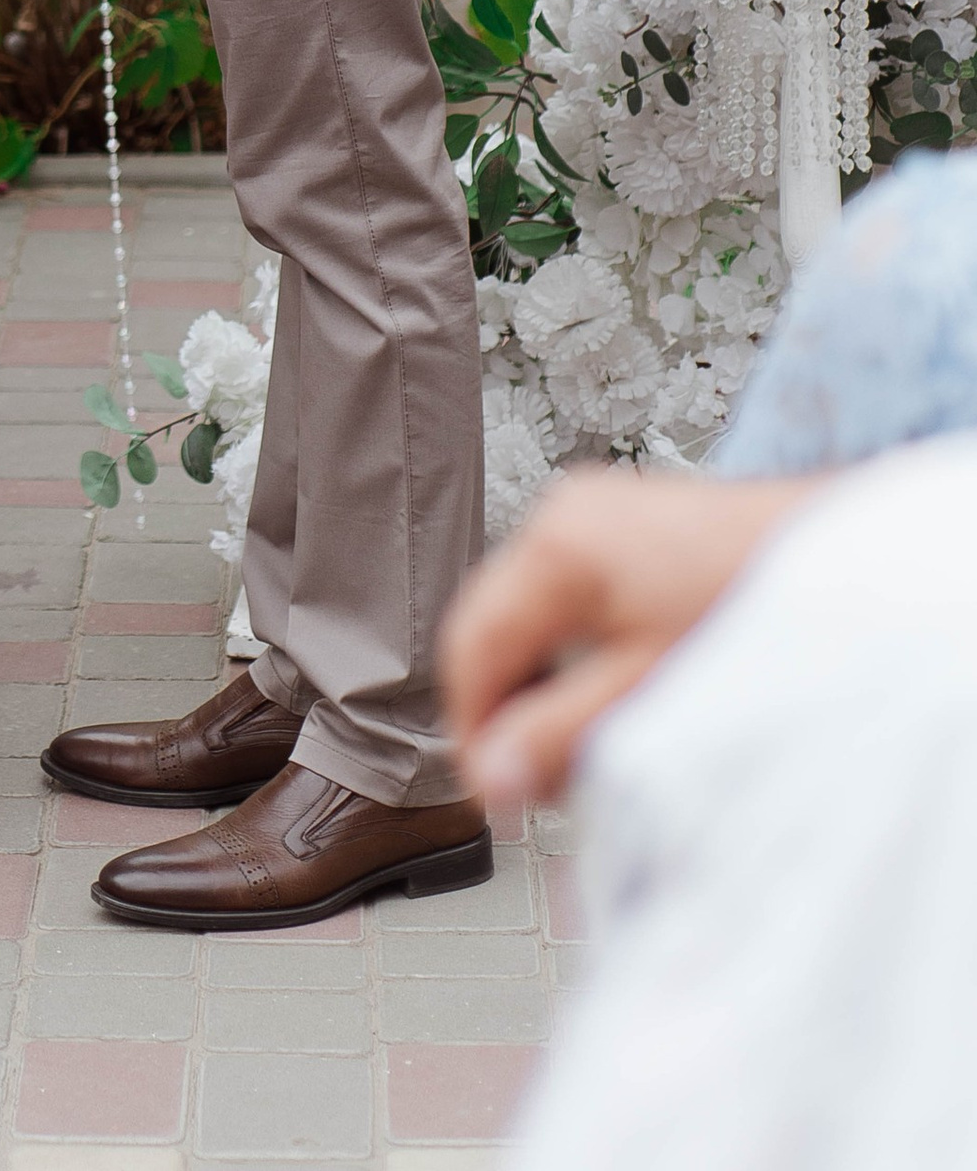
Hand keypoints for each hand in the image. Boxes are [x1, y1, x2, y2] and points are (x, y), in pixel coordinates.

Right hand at [439, 466, 817, 810]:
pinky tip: (616, 693)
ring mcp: (592, 512)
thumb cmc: (763, 608)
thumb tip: (491, 777)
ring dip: (544, 685)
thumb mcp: (651, 690)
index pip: (469, 647)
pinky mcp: (623, 524)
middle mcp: (563, 515)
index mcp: (558, 546)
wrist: (837, 556)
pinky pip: (565, 595)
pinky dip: (576, 652)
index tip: (498, 795)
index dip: (474, 731)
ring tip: (591, 743)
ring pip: (528, 615)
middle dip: (511, 710)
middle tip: (547, 780)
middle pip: (492, 626)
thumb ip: (561, 735)